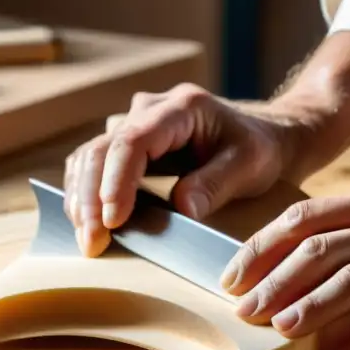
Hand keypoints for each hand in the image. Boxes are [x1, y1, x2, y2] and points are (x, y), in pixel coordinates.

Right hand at [63, 83, 303, 256]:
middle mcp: (150, 109)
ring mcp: (135, 123)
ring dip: (83, 198)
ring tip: (88, 239)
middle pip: (102, 149)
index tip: (112, 219)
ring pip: (91, 156)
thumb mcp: (250, 164)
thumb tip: (182, 209)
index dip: (116, 181)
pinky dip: (87, 193)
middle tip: (92, 242)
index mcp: (182, 108)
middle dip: (91, 198)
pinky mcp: (130, 143)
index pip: (133, 141)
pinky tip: (87, 222)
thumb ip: (216, 183)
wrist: (266, 135)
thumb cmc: (260, 148)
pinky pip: (97, 164)